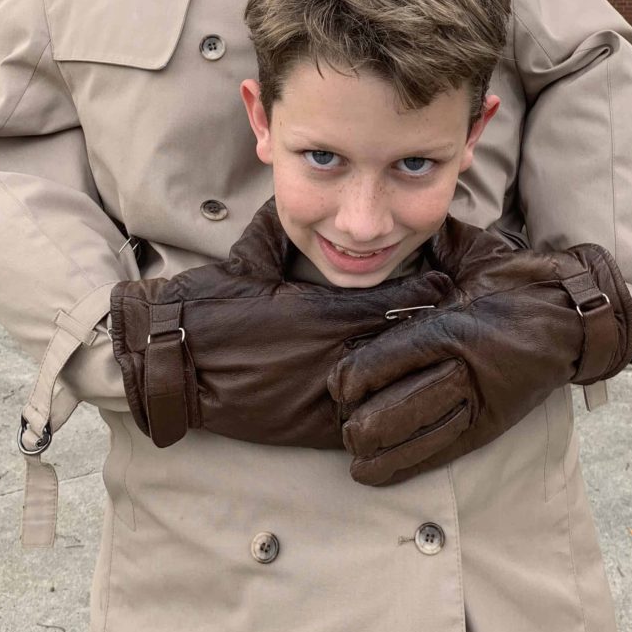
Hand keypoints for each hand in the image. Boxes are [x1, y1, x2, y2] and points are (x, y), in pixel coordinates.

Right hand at [109, 198, 454, 447]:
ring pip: (389, 384)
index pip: (392, 302)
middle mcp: (331, 356)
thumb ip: (280, 232)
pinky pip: (365, 420)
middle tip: (463, 315)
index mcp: (320, 313)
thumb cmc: (205, 309)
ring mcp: (324, 397)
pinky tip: (404, 398)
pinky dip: (387, 408)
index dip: (425, 290)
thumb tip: (291, 201)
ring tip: (445, 358)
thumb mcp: (247, 259)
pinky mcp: (311, 430)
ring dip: (415, 371)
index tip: (446, 280)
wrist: (169, 365)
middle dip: (431, 329)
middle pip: (402, 344)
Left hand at [328, 216, 631, 485]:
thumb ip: (432, 246)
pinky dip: (402, 464)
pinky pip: (439, 453)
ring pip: (413, 437)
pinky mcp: (489, 427)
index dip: (353, 378)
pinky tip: (371, 471)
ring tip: (354, 444)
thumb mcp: (473, 252)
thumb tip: (398, 222)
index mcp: (453, 327)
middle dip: (359, 419)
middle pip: (393, 408)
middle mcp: (463, 370)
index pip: (388, 360)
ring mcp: (478, 403)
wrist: (578, 316)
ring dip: (375, 446)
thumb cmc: (521, 280)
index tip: (336, 382)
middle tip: (343, 415)